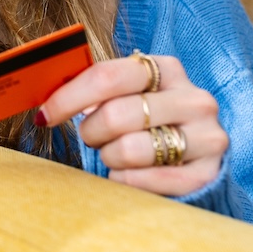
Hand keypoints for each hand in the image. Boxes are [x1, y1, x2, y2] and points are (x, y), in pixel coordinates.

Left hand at [36, 54, 227, 196]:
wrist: (196, 155)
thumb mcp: (128, 96)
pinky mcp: (208, 173)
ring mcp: (207, 136)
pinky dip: (126, 181)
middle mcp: (193, 99)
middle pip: (116, 115)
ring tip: (115, 155)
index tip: (45, 116)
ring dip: (109, 158)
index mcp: (166, 69)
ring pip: (130, 150)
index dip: (68, 98)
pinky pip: (148, 181)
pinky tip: (126, 175)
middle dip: (91, 132)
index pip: (108, 76)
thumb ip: (94, 90)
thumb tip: (44, 100)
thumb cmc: (147, 122)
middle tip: (92, 139)